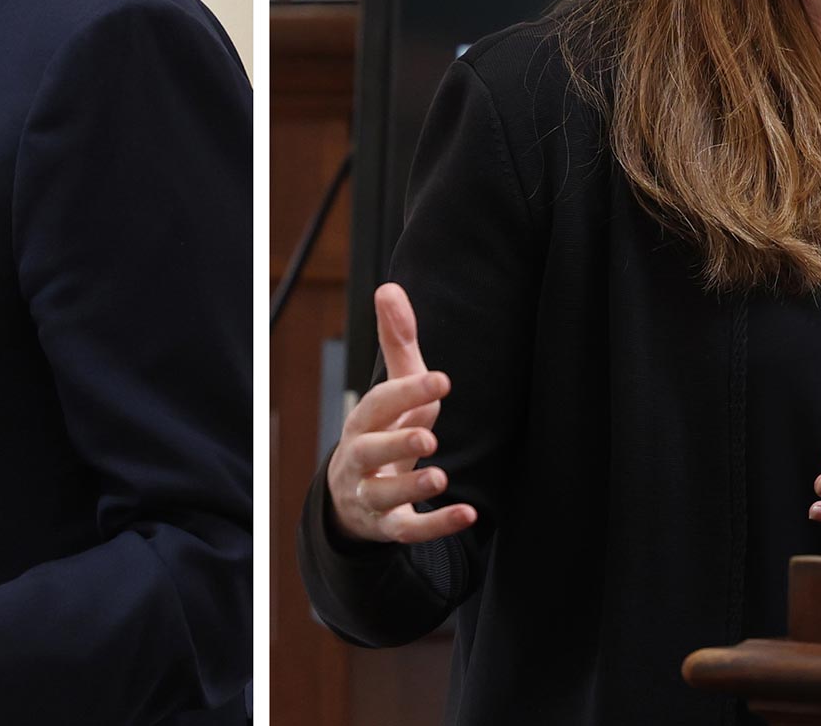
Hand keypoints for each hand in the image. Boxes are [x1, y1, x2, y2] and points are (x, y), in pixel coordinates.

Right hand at [324, 282, 476, 545]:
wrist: (351, 498)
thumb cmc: (382, 431)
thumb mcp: (393, 390)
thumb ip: (396, 341)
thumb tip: (389, 288)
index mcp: (363, 422)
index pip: (378, 405)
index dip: (407, 393)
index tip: (442, 381)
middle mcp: (360, 460)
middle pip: (368, 452)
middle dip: (396, 443)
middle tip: (429, 436)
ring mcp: (371, 497)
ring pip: (384, 496)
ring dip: (411, 488)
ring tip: (441, 477)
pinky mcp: (389, 527)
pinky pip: (409, 531)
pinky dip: (436, 526)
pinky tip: (468, 514)